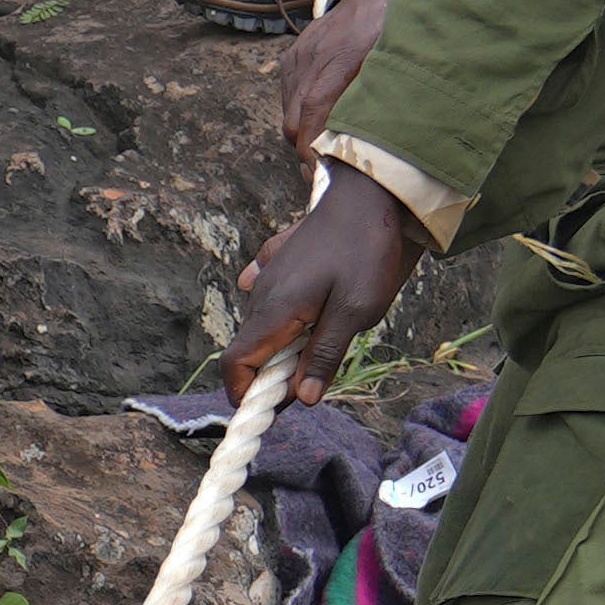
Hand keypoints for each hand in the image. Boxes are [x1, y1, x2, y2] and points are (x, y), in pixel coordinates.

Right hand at [219, 164, 430, 391]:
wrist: (369, 194)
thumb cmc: (366, 253)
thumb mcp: (356, 312)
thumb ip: (325, 355)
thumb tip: (301, 399)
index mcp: (276, 310)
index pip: (236, 362)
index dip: (244, 394)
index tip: (270, 410)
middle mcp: (261, 294)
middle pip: (249, 350)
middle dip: (271, 375)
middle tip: (313, 380)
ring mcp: (267, 277)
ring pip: (261, 328)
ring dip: (282, 347)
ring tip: (322, 342)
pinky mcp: (278, 265)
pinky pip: (267, 301)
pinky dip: (282, 320)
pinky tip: (307, 313)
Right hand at [268, 0, 394, 164]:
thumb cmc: (393, 29)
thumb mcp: (397, 61)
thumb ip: (381, 95)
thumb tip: (373, 142)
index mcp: (342, 57)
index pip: (315, 110)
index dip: (314, 146)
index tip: (321, 172)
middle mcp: (313, 58)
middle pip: (295, 122)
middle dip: (307, 152)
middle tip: (327, 173)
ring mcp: (298, 57)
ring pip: (289, 115)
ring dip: (304, 136)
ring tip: (326, 150)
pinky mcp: (291, 58)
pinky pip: (287, 99)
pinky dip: (300, 117)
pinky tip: (320, 121)